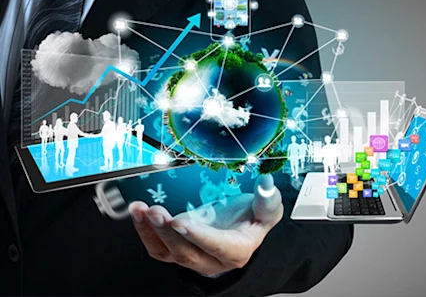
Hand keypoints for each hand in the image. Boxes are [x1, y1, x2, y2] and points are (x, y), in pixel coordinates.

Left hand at [129, 174, 283, 276]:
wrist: (239, 232)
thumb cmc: (251, 221)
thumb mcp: (266, 211)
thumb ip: (267, 199)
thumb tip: (266, 183)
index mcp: (237, 250)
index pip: (217, 246)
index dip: (199, 236)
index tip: (181, 222)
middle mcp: (212, 260)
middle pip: (187, 253)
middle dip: (168, 232)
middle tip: (156, 211)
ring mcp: (191, 258)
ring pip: (167, 252)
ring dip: (150, 231)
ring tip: (141, 209)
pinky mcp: (175, 252)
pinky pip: (156, 247)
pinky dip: (144, 231)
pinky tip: (139, 213)